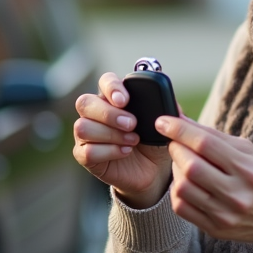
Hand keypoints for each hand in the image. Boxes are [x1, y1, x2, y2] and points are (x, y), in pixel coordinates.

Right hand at [73, 73, 171, 208]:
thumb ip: (166, 110)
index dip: (112, 88)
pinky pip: (86, 151)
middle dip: (108, 113)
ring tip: (132, 140)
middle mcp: (95, 113)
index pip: (105, 81)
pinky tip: (125, 151)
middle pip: (85, 102)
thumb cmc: (154, 142)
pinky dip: (108, 151)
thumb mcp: (164, 124)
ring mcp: (86, 135)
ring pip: (82, 127)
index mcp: (113, 98)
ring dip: (110, 134)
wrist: (153, 171)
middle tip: (132, 124)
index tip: (125, 100)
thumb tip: (170, 103)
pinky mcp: (85, 155)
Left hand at [155, 116, 252, 252]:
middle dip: (176, 149)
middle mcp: (238, 193)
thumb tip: (180, 118)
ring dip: (175, 170)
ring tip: (184, 164)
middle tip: (176, 144)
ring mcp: (226, 214)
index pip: (205, 143)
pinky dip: (177, 191)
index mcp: (248, 168)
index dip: (179, 130)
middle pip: (191, 166)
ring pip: (182, 187)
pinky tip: (186, 183)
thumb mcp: (247, 151)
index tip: (162, 121)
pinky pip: (181, 207)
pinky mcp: (215, 229)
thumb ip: (212, 135)